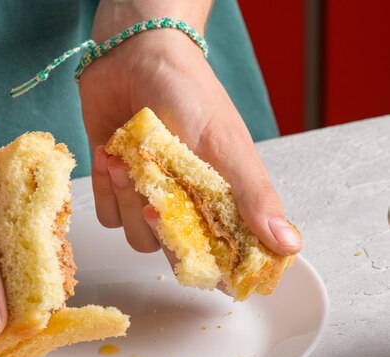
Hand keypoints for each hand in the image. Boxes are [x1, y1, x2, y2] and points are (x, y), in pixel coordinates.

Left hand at [79, 23, 302, 262]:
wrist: (134, 57)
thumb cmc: (188, 93)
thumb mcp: (226, 145)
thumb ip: (252, 196)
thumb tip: (289, 245)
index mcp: (221, 198)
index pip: (222, 254)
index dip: (210, 263)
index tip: (193, 251)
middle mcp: (186, 203)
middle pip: (172, 252)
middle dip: (157, 224)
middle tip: (150, 192)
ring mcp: (151, 195)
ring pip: (135, 236)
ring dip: (125, 199)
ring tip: (123, 159)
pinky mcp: (118, 185)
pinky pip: (107, 215)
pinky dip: (104, 188)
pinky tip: (109, 155)